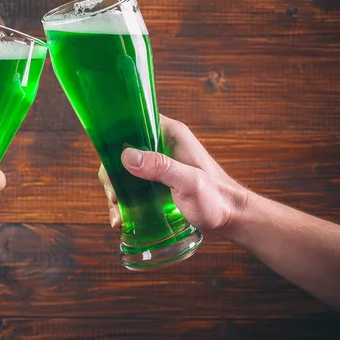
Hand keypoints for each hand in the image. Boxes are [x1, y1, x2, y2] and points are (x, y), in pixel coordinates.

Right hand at [98, 115, 254, 235]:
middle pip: (123, 151)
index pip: (133, 122)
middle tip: (114, 196)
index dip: (115, 137)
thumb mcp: (189, 182)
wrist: (232, 218)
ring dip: (115, 190)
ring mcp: (158, 164)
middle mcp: (161, 145)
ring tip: (117, 213)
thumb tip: (126, 156)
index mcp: (170, 134)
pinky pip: (132, 185)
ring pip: (124, 170)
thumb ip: (161, 167)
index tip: (108, 161)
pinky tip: (121, 217)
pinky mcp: (157, 181)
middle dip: (112, 174)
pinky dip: (123, 200)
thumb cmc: (218, 198)